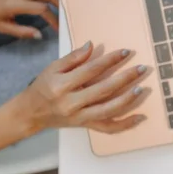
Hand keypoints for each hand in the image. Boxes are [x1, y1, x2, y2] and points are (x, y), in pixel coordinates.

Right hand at [17, 41, 149, 134]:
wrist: (31, 113)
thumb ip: (73, 58)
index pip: (91, 70)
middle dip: (125, 78)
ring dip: (127, 100)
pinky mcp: (86, 126)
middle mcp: (72, 103)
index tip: (125, 52)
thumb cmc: (43, 87)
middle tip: (141, 68)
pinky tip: (140, 117)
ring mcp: (80, 117)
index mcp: (62, 85)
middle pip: (104, 90)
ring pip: (108, 110)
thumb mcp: (52, 68)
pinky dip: (125, 124)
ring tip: (141, 88)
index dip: (110, 60)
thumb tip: (91, 45)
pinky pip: (108, 128)